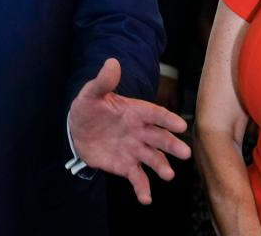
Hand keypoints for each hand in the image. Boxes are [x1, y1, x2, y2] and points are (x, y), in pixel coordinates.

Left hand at [69, 58, 190, 203]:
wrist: (76, 131)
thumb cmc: (88, 108)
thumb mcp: (91, 94)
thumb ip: (103, 81)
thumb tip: (112, 62)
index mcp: (135, 111)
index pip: (154, 114)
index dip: (167, 119)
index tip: (180, 125)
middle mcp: (140, 132)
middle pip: (160, 138)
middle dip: (172, 145)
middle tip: (185, 153)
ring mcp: (135, 150)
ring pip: (153, 159)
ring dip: (162, 167)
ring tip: (167, 175)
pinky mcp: (127, 166)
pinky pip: (138, 178)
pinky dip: (143, 189)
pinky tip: (146, 199)